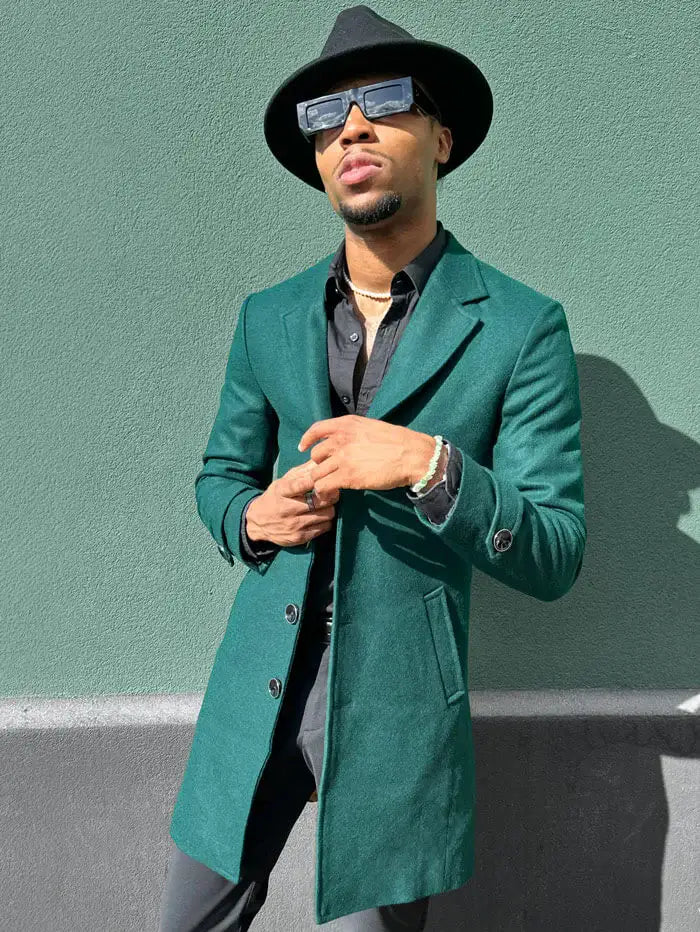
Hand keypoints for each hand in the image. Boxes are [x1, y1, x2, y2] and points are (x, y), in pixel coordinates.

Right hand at [246, 460, 339, 547]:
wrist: (257, 523)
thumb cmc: (275, 498)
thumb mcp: (283, 482)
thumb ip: (302, 472)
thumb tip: (320, 460)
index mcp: (282, 492)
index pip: (300, 485)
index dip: (315, 480)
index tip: (325, 476)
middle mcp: (287, 509)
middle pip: (321, 501)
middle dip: (330, 495)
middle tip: (332, 492)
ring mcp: (294, 525)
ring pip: (327, 515)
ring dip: (330, 508)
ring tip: (325, 505)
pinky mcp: (299, 537)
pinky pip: (324, 528)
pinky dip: (326, 521)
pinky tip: (320, 517)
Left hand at [297, 415, 437, 496]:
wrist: (412, 455)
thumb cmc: (397, 442)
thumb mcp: (371, 427)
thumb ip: (354, 433)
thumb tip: (343, 442)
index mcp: (347, 424)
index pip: (317, 429)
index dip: (307, 440)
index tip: (303, 448)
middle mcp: (341, 439)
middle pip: (315, 455)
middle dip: (320, 465)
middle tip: (328, 473)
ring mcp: (342, 458)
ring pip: (317, 473)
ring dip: (322, 481)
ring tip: (330, 487)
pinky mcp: (347, 476)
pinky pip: (324, 486)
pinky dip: (325, 492)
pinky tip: (333, 493)